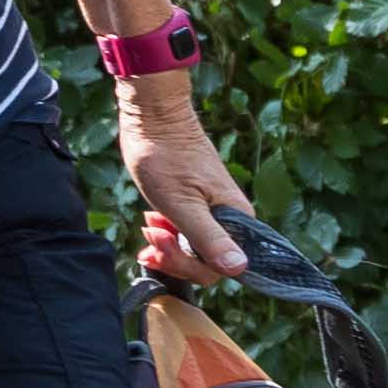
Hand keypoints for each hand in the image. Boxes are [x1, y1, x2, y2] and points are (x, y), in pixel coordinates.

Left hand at [119, 84, 252, 282]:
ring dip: (167, 245)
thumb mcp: (182, 204)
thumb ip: (209, 238)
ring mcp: (213, 212)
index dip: (189, 267)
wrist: (153, 118)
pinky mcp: (197, 204)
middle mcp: (231, 219)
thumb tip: (239, 269)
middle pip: (205, 262)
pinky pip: (186, 232)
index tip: (162, 251)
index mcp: (237, 220)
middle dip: (173, 256)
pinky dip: (167, 233)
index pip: (222, 267)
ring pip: (193, 248)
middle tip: (149, 237)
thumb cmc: (166, 157)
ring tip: (148, 226)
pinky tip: (151, 221)